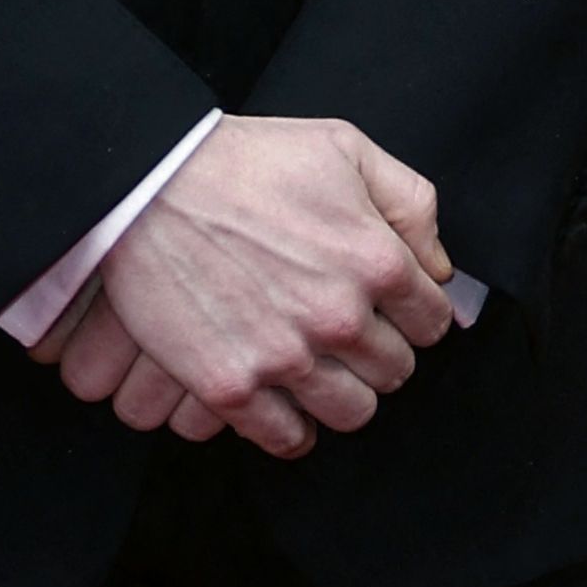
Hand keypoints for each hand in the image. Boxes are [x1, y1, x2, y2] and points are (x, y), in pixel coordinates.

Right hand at [31, 115, 454, 459]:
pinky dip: (290, 425)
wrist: (148, 181)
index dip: (411, 312)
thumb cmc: (245, 159)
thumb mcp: (343, 147)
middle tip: (343, 329)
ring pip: (352, 413)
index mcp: (376, 258)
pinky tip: (281, 394)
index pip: (432, 323)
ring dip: (340, 392)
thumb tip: (439, 267)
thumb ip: (410, 204)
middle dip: (376, 351)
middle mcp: (340, 316)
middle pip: (395, 373)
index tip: (386, 306)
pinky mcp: (233, 387)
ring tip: (315, 363)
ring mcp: (286, 357)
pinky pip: (288, 440)